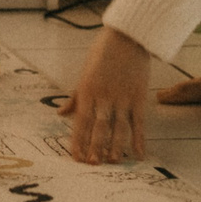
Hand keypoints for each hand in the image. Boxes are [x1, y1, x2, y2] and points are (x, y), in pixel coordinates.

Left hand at [61, 27, 155, 163]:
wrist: (128, 37)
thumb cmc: (102, 53)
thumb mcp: (84, 73)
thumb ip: (75, 97)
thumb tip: (61, 114)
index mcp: (87, 92)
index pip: (80, 122)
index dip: (78, 141)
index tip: (76, 158)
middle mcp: (104, 97)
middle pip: (99, 127)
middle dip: (95, 147)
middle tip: (93, 164)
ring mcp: (122, 98)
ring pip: (119, 128)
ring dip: (116, 146)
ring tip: (113, 162)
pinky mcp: (138, 97)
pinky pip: (139, 122)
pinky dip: (139, 139)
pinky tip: (139, 154)